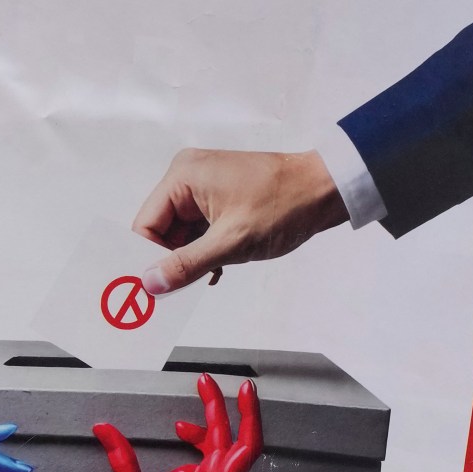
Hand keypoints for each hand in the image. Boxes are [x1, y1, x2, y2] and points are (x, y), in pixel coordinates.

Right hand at [132, 148, 350, 293]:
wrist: (327, 189)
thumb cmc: (284, 204)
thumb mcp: (231, 242)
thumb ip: (186, 265)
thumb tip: (150, 283)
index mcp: (183, 176)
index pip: (146, 224)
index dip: (145, 258)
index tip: (150, 290)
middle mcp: (188, 177)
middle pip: (160, 229)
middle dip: (168, 261)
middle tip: (172, 295)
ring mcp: (204, 188)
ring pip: (180, 233)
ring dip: (188, 260)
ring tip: (199, 283)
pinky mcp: (219, 199)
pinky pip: (198, 230)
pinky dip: (203, 252)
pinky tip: (215, 272)